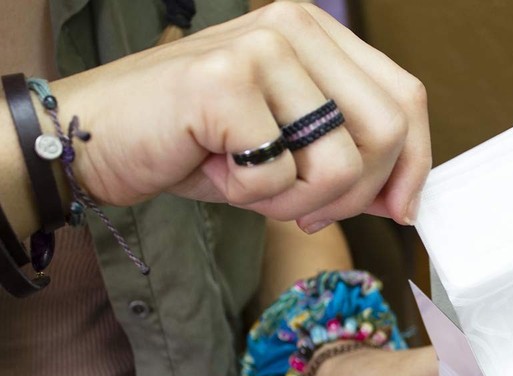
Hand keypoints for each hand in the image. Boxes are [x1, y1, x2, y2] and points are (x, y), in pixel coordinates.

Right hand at [48, 2, 428, 230]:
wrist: (97, 137)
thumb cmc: (195, 145)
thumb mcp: (288, 148)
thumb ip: (348, 156)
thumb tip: (405, 198)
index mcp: (318, 33)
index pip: (405, 97)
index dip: (415, 163)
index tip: (399, 210)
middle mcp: (295, 26)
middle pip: (388, 129)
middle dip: (356, 195)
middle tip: (305, 212)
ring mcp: (260, 47)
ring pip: (339, 161)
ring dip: (298, 201)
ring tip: (249, 184)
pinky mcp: (226, 81)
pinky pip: (279, 175)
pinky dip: (250, 197)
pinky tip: (213, 170)